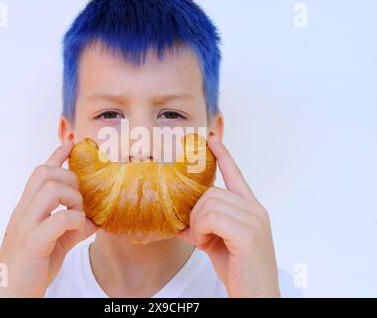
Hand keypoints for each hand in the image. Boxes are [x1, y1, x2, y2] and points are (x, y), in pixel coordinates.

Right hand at [0, 139, 97, 296]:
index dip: (56, 155)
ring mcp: (25, 225)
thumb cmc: (32, 269)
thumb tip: (93, 221)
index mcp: (26, 210)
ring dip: (72, 198)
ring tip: (78, 214)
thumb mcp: (56, 244)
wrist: (10, 296)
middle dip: (69, 178)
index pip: (39, 173)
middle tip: (79, 199)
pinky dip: (76, 221)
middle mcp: (23, 212)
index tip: (70, 141)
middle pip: (44, 173)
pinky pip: (59, 219)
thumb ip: (71, 229)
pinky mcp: (32, 243)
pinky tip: (80, 230)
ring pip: (50, 189)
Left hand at [179, 136, 279, 296]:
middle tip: (200, 235)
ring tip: (204, 241)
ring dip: (198, 224)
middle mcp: (254, 209)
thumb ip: (202, 226)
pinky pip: (211, 217)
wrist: (256, 295)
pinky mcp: (248, 233)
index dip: (223, 156)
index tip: (212, 139)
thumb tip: (178, 220)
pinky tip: (205, 243)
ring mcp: (253, 219)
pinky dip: (201, 231)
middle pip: (211, 192)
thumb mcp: (215, 242)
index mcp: (250, 208)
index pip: (236, 175)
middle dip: (196, 213)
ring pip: (208, 204)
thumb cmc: (239, 269)